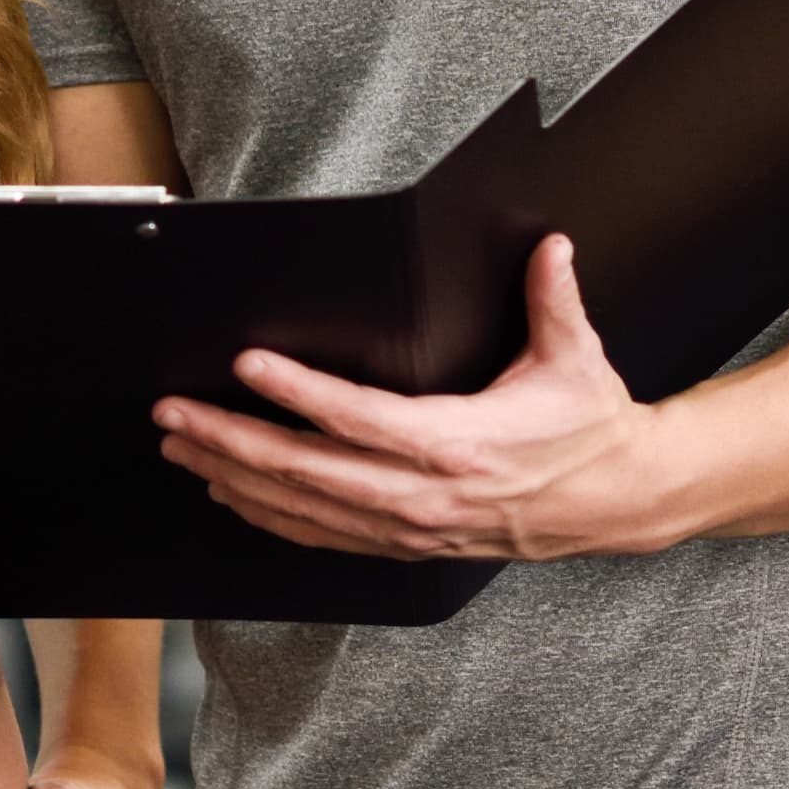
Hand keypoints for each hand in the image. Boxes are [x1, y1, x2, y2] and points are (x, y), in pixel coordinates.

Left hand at [158, 235, 669, 561]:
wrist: (614, 500)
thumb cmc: (587, 427)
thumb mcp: (575, 358)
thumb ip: (553, 297)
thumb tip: (550, 245)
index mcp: (457, 442)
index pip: (358, 417)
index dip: (298, 392)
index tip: (247, 365)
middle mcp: (423, 492)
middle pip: (307, 470)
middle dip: (231, 440)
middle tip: (174, 413)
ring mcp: (410, 525)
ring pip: (303, 509)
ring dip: (234, 477)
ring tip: (181, 446)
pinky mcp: (405, 542)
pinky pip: (322, 535)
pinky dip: (269, 516)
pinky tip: (230, 493)